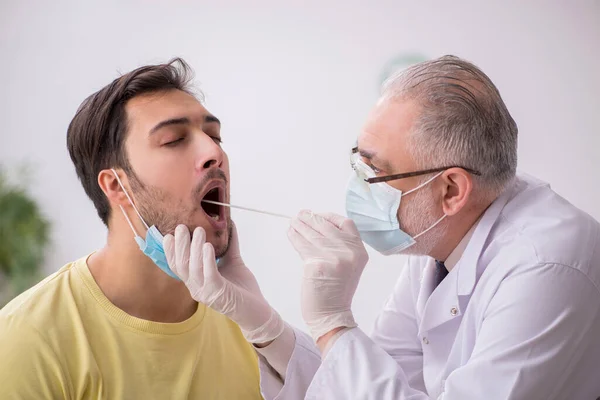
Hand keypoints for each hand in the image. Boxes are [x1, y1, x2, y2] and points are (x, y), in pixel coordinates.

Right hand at [163, 223, 283, 343]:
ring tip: (199, 231)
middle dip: (180, 245)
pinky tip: (208, 246)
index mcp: (196, 281)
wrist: (257, 309)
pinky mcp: (218, 293)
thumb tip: (229, 223)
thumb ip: (229, 244)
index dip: (171, 251)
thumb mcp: (232, 261)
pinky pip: (209, 275)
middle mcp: (196, 288)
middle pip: (181, 265)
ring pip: (193, 268)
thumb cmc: (242, 287)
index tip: (169, 234)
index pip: (177, 265)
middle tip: (182, 226)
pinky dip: (207, 259)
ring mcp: (206, 292)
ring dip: (195, 248)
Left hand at [288, 211, 368, 341]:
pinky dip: (294, 237)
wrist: (331, 316)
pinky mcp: (317, 264)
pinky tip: (291, 233)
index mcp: (359, 251)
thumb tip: (318, 224)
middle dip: (310, 219)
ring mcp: (333, 258)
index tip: (317, 215)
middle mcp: (349, 252)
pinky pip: (302, 245)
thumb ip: (340, 246)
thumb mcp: (348, 265)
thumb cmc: (336, 291)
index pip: (346, 223)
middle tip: (299, 215)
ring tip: (293, 221)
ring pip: (312, 234)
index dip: (329, 217)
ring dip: (300, 225)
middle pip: (326, 226)